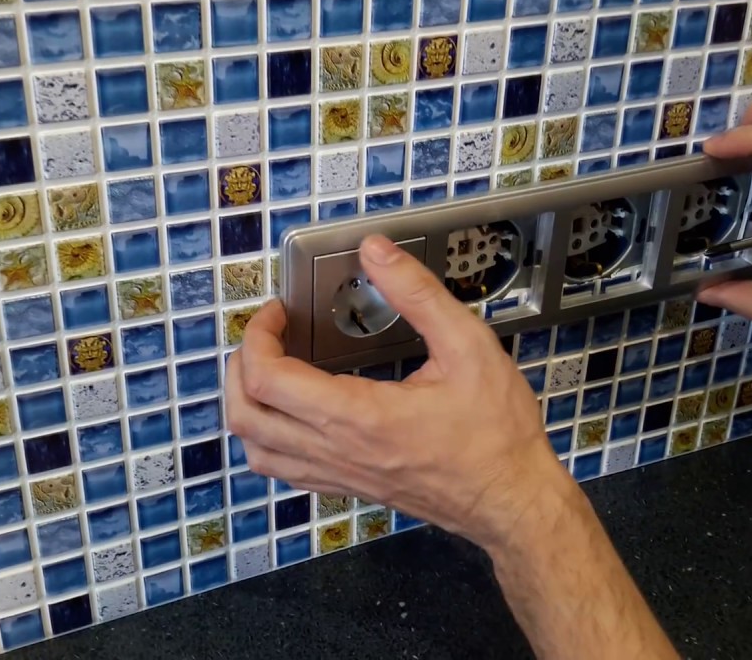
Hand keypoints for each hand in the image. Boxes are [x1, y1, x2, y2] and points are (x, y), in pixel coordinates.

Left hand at [225, 235, 573, 549]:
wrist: (511, 499)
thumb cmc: (496, 432)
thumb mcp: (468, 346)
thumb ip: (418, 294)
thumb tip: (376, 252)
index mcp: (359, 416)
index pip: (267, 379)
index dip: (258, 336)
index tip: (279, 312)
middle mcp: (337, 450)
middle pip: (245, 415)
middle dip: (241, 365)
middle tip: (267, 335)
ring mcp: (339, 473)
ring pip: (255, 449)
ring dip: (246, 404)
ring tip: (268, 368)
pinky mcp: (348, 485)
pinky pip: (282, 470)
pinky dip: (266, 437)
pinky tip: (290, 411)